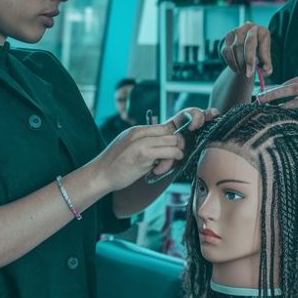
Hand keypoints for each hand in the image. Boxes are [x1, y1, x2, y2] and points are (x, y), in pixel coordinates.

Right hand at [92, 108, 214, 191]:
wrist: (99, 175)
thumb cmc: (117, 165)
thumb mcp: (134, 148)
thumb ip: (151, 143)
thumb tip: (171, 144)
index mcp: (140, 130)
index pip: (170, 122)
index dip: (188, 123)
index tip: (199, 125)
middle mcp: (141, 132)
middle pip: (174, 133)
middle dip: (177, 147)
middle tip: (166, 161)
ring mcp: (142, 141)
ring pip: (174, 142)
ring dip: (173, 157)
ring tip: (159, 167)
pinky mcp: (142, 153)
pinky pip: (170, 152)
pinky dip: (169, 162)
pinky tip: (155, 170)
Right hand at [221, 22, 271, 78]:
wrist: (249, 49)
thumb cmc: (259, 55)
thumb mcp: (266, 60)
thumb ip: (267, 66)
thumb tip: (266, 70)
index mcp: (262, 31)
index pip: (257, 44)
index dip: (255, 59)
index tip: (254, 72)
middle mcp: (248, 27)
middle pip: (245, 44)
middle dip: (246, 62)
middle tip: (248, 75)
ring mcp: (236, 31)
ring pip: (234, 48)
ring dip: (238, 63)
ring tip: (243, 72)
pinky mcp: (227, 37)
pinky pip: (226, 51)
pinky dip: (231, 62)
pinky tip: (237, 68)